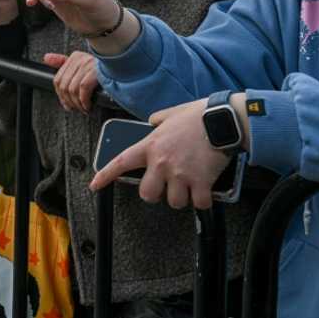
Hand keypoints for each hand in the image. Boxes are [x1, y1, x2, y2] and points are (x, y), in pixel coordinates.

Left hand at [45, 51, 98, 113]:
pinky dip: (84, 101)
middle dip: (69, 101)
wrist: (122, 68)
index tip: (67, 104)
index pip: (58, 79)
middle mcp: (79, 59)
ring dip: (78, 104)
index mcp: (74, 57)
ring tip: (84, 108)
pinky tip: (88, 105)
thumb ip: (62, 62)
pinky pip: (83, 90)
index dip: (61, 95)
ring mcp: (87, 65)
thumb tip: (47, 58)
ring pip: (72, 90)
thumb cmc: (102, 70)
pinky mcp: (95, 72)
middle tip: (76, 108)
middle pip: (63, 86)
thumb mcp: (81, 64)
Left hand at [89, 98, 238, 210]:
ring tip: (190, 183)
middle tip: (167, 185)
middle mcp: (162, 162)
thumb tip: (152, 123)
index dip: (106, 175)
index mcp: (151, 146)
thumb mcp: (169, 114)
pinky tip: (205, 189)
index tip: (95, 184)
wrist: (223, 120)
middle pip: (147, 194)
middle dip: (156, 193)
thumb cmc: (198, 116)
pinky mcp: (201, 182)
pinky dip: (203, 200)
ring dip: (183, 197)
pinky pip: (199, 203)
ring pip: (174, 202)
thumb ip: (157, 121)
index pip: (121, 162)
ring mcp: (180, 174)